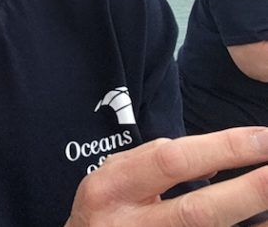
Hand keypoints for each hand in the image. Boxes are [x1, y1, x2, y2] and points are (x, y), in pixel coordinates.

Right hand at [65, 127, 267, 226]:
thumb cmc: (104, 211)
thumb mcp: (114, 177)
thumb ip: (155, 161)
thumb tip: (216, 157)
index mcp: (114, 188)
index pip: (174, 161)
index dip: (224, 149)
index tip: (264, 139)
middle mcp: (131, 226)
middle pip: (201, 212)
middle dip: (251, 191)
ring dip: (257, 222)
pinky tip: (262, 223)